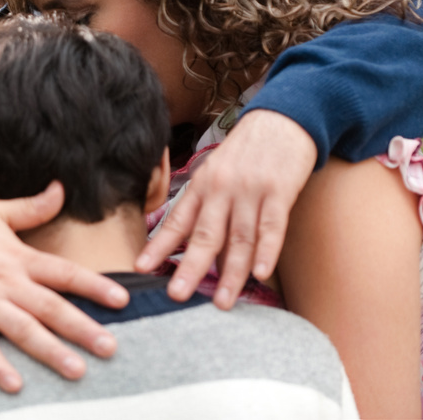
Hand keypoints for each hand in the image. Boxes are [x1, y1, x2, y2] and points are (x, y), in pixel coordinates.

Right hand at [0, 181, 128, 391]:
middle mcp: (5, 282)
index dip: (94, 286)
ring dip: (51, 352)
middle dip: (82, 329)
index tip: (122, 300)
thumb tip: (61, 189)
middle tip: (111, 348)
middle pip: (50, 307)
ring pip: (23, 331)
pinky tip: (17, 384)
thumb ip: (31, 208)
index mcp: (17, 258)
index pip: (64, 273)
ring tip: (77, 371)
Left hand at [135, 109, 316, 307]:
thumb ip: (207, 206)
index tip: (141, 269)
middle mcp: (222, 189)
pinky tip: (260, 275)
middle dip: (190, 268)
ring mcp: (250, 190)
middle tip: (176, 296)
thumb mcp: (217, 172)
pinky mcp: (279, 191)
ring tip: (222, 302)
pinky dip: (267, 251)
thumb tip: (199, 250)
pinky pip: (272, 226)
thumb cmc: (247, 153)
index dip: (159, 246)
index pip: (177, 220)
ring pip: (239, 237)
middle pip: (205, 234)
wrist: (282, 120)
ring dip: (231, 272)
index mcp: (202, 185)